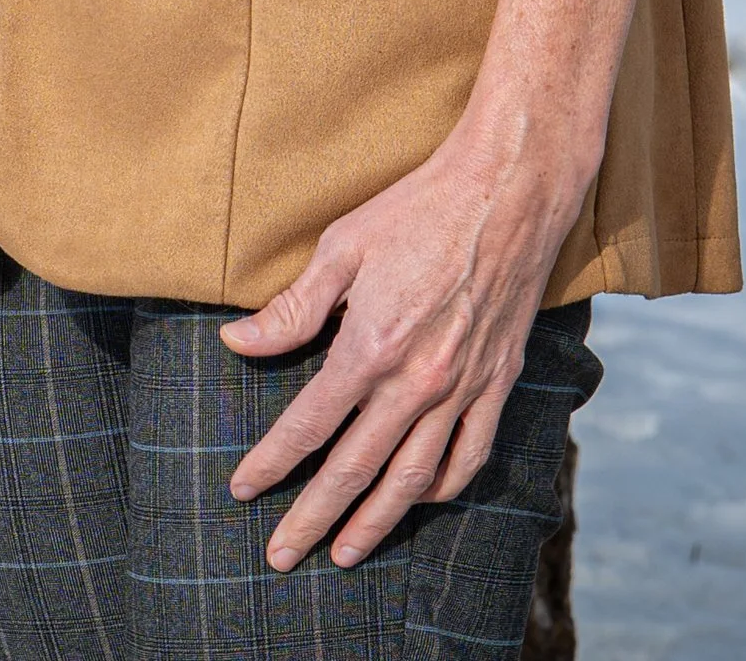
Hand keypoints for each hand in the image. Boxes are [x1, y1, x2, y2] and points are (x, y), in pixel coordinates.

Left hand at [220, 114, 583, 570]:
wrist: (508, 188)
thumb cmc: (418, 208)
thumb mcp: (343, 246)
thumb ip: (293, 307)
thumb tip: (237, 343)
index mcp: (372, 347)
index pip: (309, 425)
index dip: (271, 463)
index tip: (242, 491)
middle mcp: (417, 381)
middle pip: (354, 468)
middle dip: (313, 517)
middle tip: (281, 557)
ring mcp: (462, 387)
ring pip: (412, 478)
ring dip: (375, 522)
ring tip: (345, 555)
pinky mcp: (497, 381)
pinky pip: (469, 454)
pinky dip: (441, 487)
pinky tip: (418, 499)